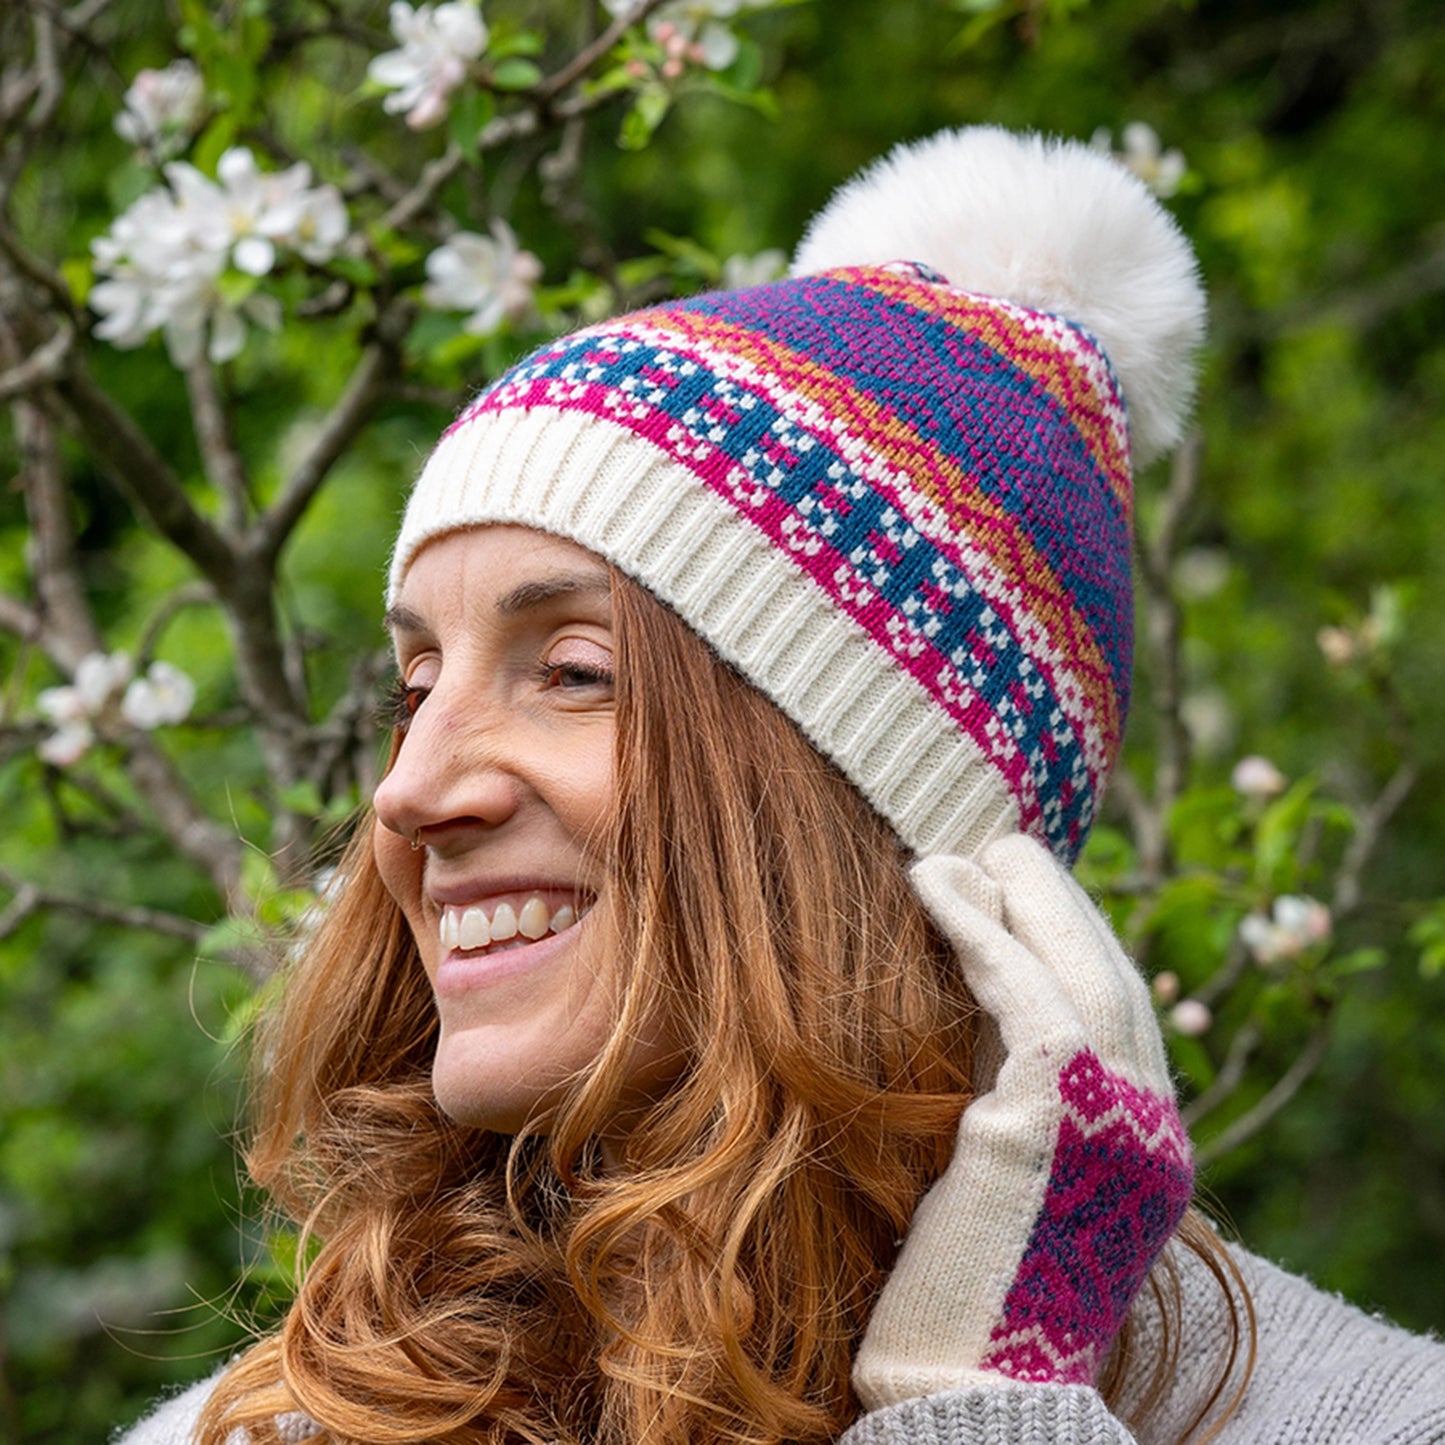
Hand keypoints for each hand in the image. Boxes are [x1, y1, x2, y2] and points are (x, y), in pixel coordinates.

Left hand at [853, 835, 1192, 1408]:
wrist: (965, 1388)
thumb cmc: (964, 1297)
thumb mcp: (1008, 1177)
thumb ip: (1012, 1094)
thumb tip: (975, 1003)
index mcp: (1146, 1151)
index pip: (1121, 1018)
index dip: (1076, 944)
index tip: (1027, 895)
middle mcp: (1151, 1133)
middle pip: (1115, 980)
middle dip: (1060, 905)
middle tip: (1008, 846)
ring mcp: (1117, 1126)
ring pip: (1080, 973)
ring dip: (1022, 898)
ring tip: (968, 848)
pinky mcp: (1054, 1120)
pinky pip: (1021, 995)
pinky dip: (977, 929)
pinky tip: (936, 882)